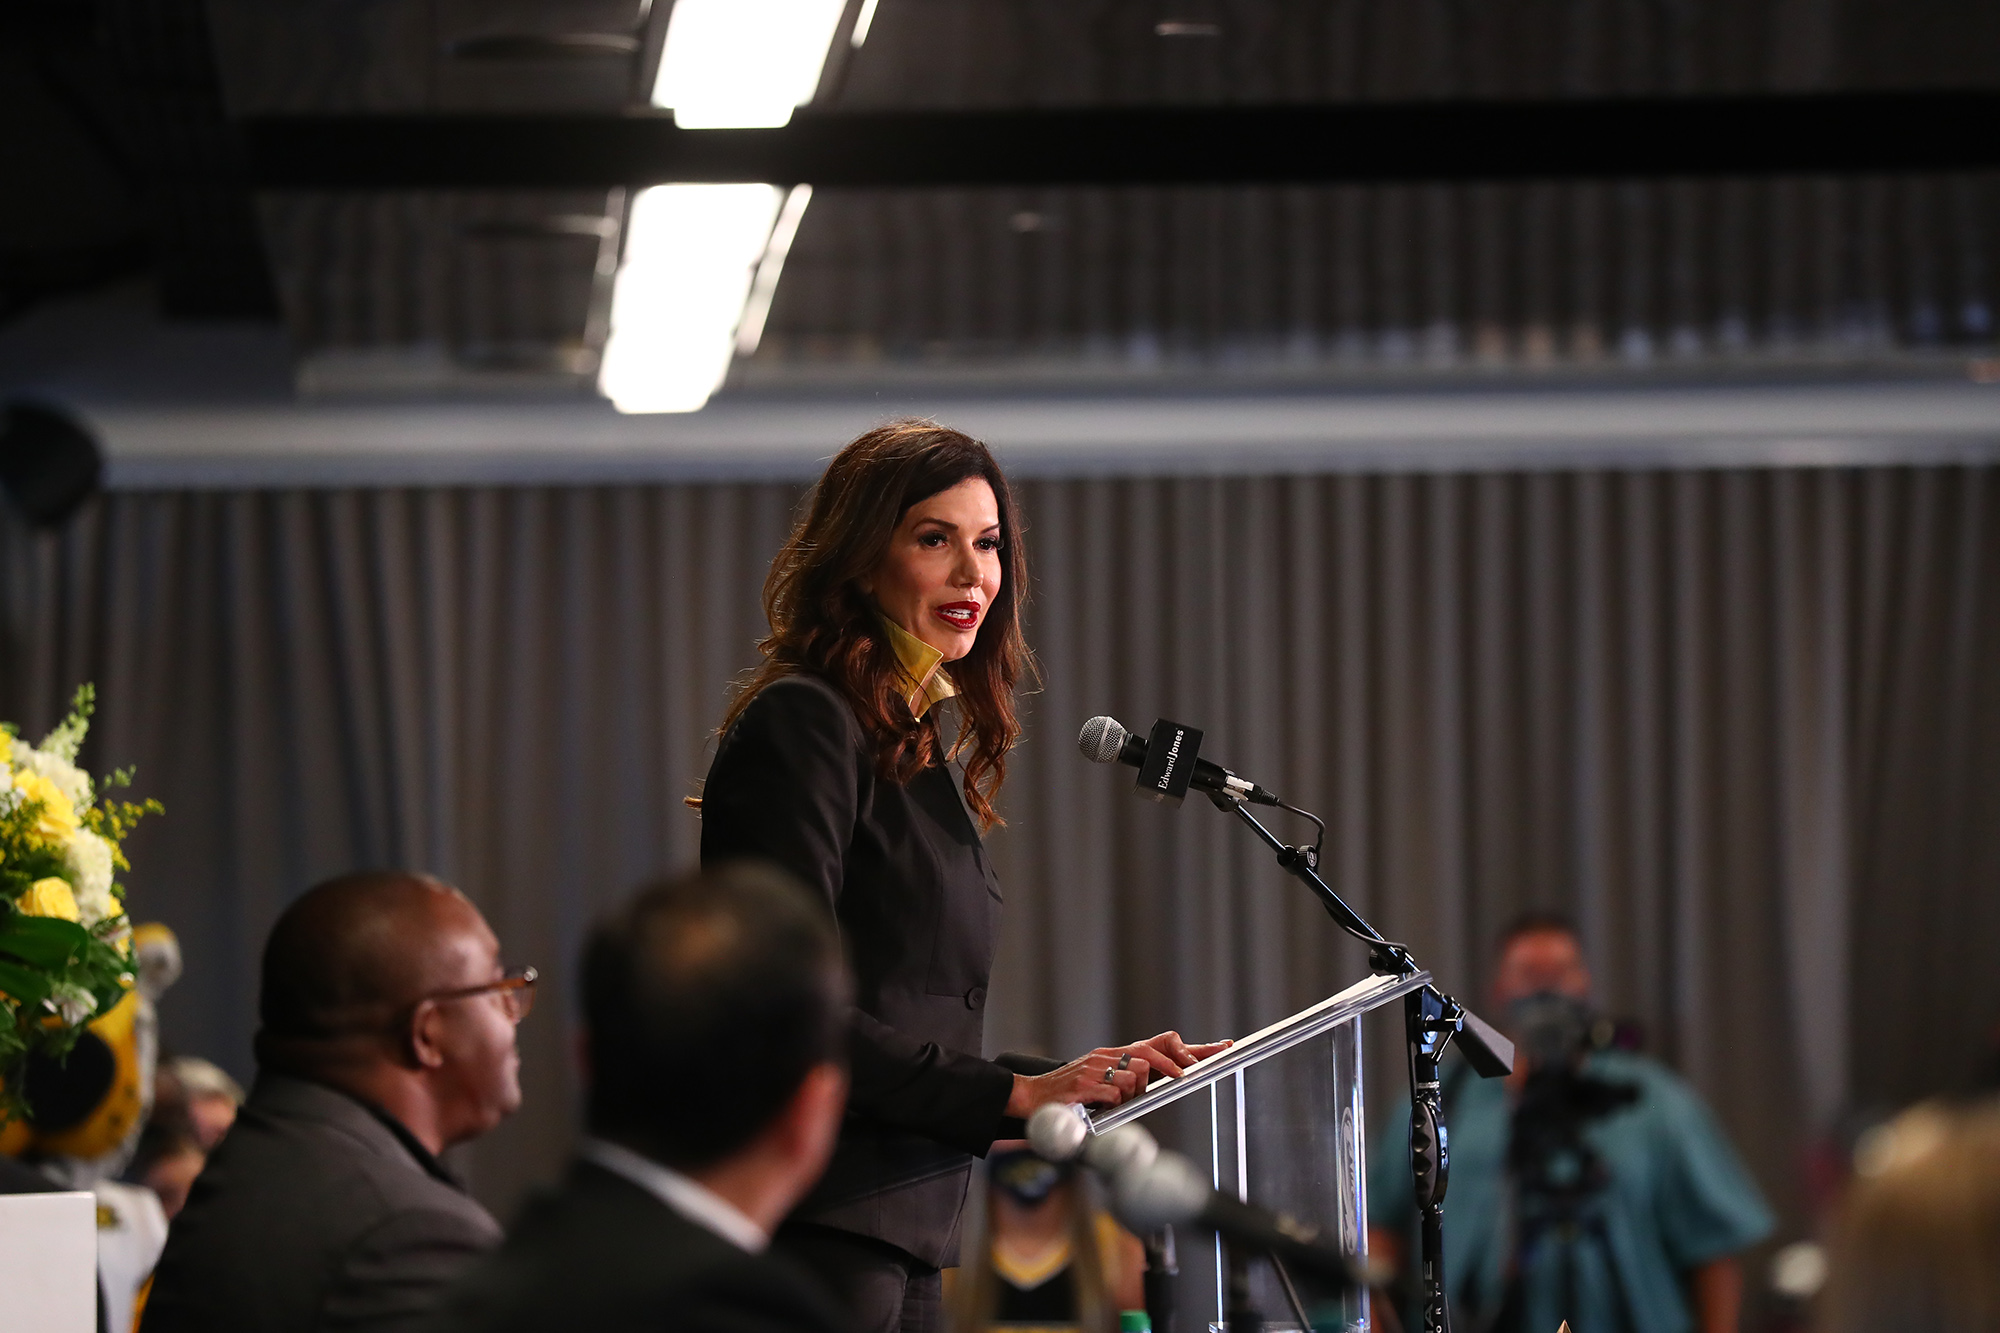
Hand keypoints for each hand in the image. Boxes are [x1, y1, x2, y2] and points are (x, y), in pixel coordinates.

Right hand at [1005, 1031, 1231, 1117]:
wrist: (1031, 1097)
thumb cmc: (1069, 1095)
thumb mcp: (1102, 1082)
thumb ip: (1127, 1081)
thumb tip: (1157, 1084)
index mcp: (1114, 1055)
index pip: (1159, 1043)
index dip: (1191, 1048)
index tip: (1220, 1048)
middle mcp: (1107, 1056)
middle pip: (1151, 1055)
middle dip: (1171, 1066)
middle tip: (1183, 1076)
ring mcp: (1095, 1068)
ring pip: (1134, 1077)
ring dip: (1130, 1094)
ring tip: (1110, 1102)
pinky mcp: (1085, 1084)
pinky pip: (1114, 1094)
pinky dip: (1111, 1103)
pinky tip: (1096, 1106)